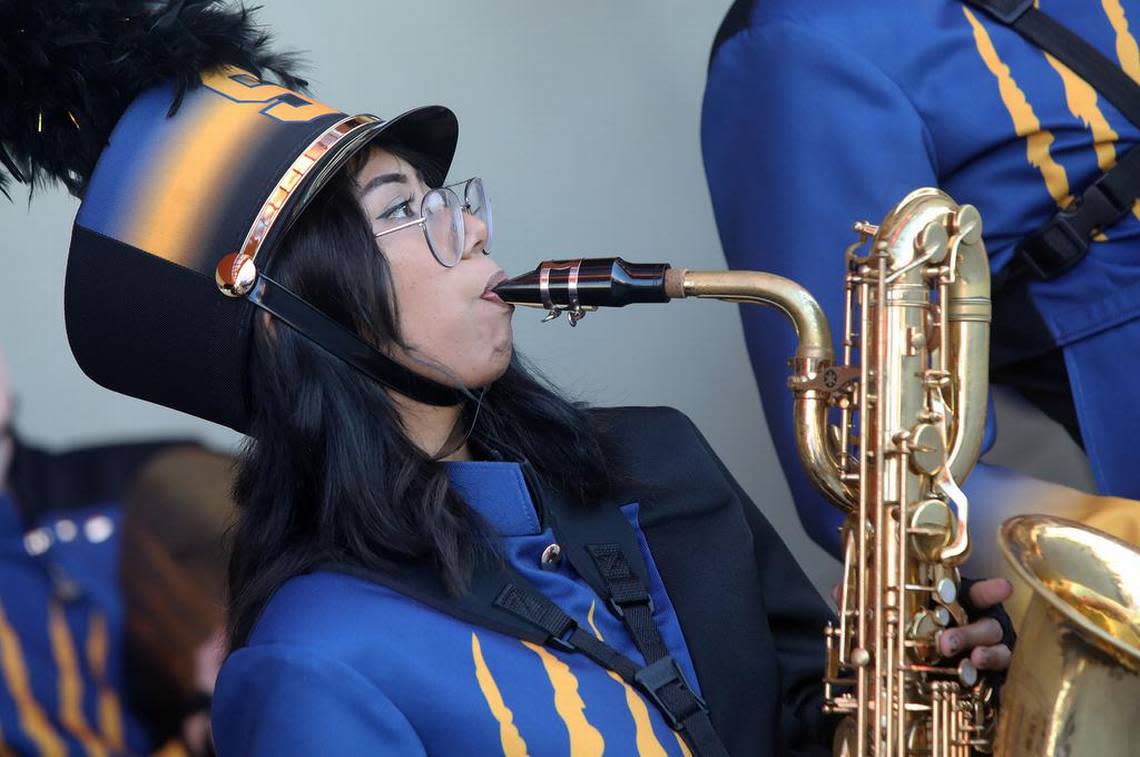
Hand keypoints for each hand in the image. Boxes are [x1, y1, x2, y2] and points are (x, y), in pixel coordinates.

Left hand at [830, 577, 1013, 671]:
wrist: (914, 679)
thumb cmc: (911, 639)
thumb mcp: (886, 620)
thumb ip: (866, 605)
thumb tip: (837, 589)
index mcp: (952, 605)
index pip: (973, 592)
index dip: (988, 590)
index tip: (1002, 588)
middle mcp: (974, 622)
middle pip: (984, 620)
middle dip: (967, 630)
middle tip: (945, 642)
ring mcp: (985, 647)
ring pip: (994, 642)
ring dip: (981, 650)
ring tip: (966, 659)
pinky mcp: (990, 671)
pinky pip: (1000, 668)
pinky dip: (989, 668)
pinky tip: (974, 672)